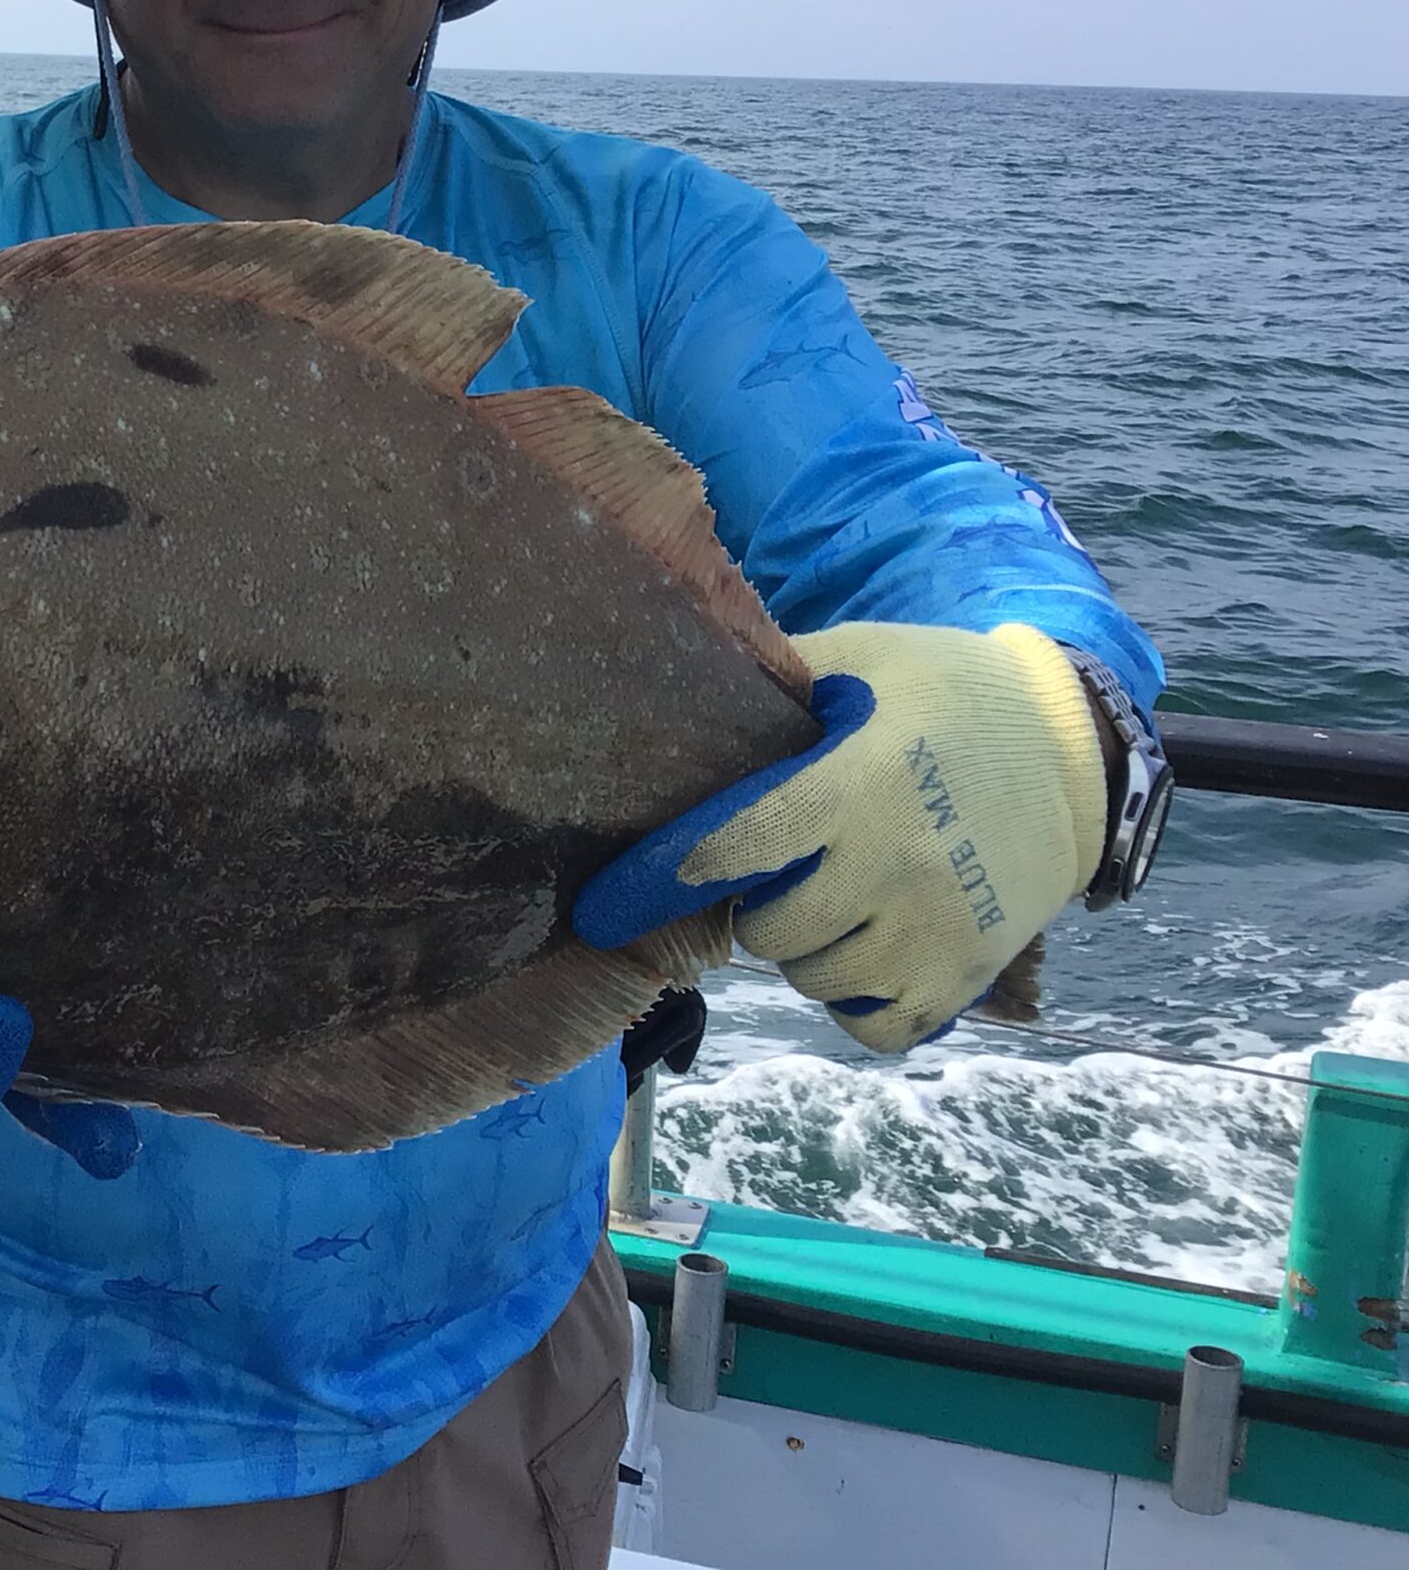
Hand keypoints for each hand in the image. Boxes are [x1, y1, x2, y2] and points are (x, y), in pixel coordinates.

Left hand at [574, 622, 1107, 1051]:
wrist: (1075, 748)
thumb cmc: (945, 693)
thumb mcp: (859, 658)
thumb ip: (775, 683)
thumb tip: (676, 693)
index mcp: (857, 782)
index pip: (733, 848)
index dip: (658, 880)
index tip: (607, 906)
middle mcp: (896, 863)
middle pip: (768, 929)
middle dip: (759, 903)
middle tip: (788, 867)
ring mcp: (940, 928)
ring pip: (815, 979)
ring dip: (807, 949)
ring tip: (837, 898)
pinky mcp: (973, 972)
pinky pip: (874, 1024)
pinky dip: (856, 1000)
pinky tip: (867, 949)